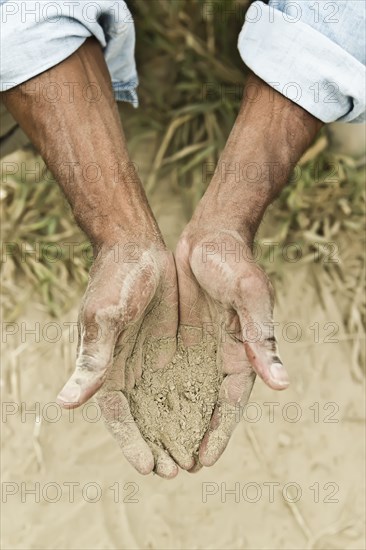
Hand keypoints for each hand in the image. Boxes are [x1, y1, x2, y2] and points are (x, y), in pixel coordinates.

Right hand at [57, 237, 179, 476]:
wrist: (139, 249)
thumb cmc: (115, 280)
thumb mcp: (104, 318)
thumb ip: (92, 360)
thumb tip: (67, 403)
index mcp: (106, 368)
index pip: (118, 416)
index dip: (131, 442)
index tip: (150, 467)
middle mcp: (129, 369)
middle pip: (145, 418)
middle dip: (160, 444)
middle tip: (180, 470)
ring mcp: (152, 360)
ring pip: (167, 404)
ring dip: (178, 430)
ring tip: (196, 457)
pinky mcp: (174, 347)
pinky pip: (186, 379)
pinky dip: (194, 401)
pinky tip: (209, 417)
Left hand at [175, 224, 288, 467]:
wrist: (209, 235)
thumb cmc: (235, 263)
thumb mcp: (250, 296)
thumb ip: (261, 339)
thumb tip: (282, 384)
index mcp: (244, 353)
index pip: (232, 403)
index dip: (219, 432)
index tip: (202, 460)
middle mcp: (220, 357)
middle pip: (205, 406)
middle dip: (191, 436)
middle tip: (172, 468)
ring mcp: (198, 348)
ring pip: (182, 393)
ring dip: (170, 421)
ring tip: (154, 451)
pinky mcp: (178, 335)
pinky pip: (164, 370)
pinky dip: (155, 392)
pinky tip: (141, 411)